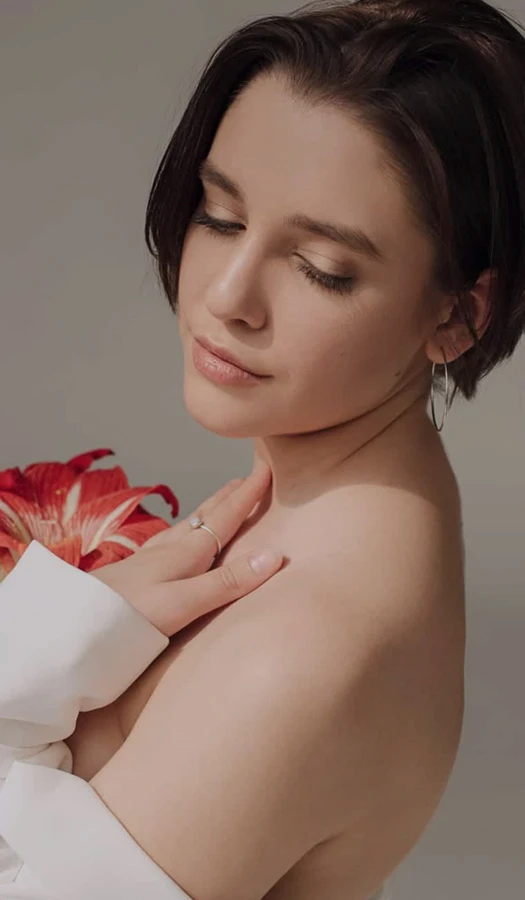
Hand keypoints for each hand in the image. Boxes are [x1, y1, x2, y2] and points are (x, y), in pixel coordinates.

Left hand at [92, 460, 281, 637]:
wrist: (70, 627)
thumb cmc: (128, 618)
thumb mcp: (184, 604)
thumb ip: (227, 582)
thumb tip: (273, 555)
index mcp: (185, 553)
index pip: (223, 517)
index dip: (246, 495)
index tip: (265, 469)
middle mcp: (168, 550)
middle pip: (205, 515)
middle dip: (228, 496)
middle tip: (247, 476)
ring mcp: (149, 560)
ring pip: (187, 526)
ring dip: (208, 510)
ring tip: (219, 501)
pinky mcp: (134, 573)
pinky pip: (170, 540)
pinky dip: (185, 530)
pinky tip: (174, 538)